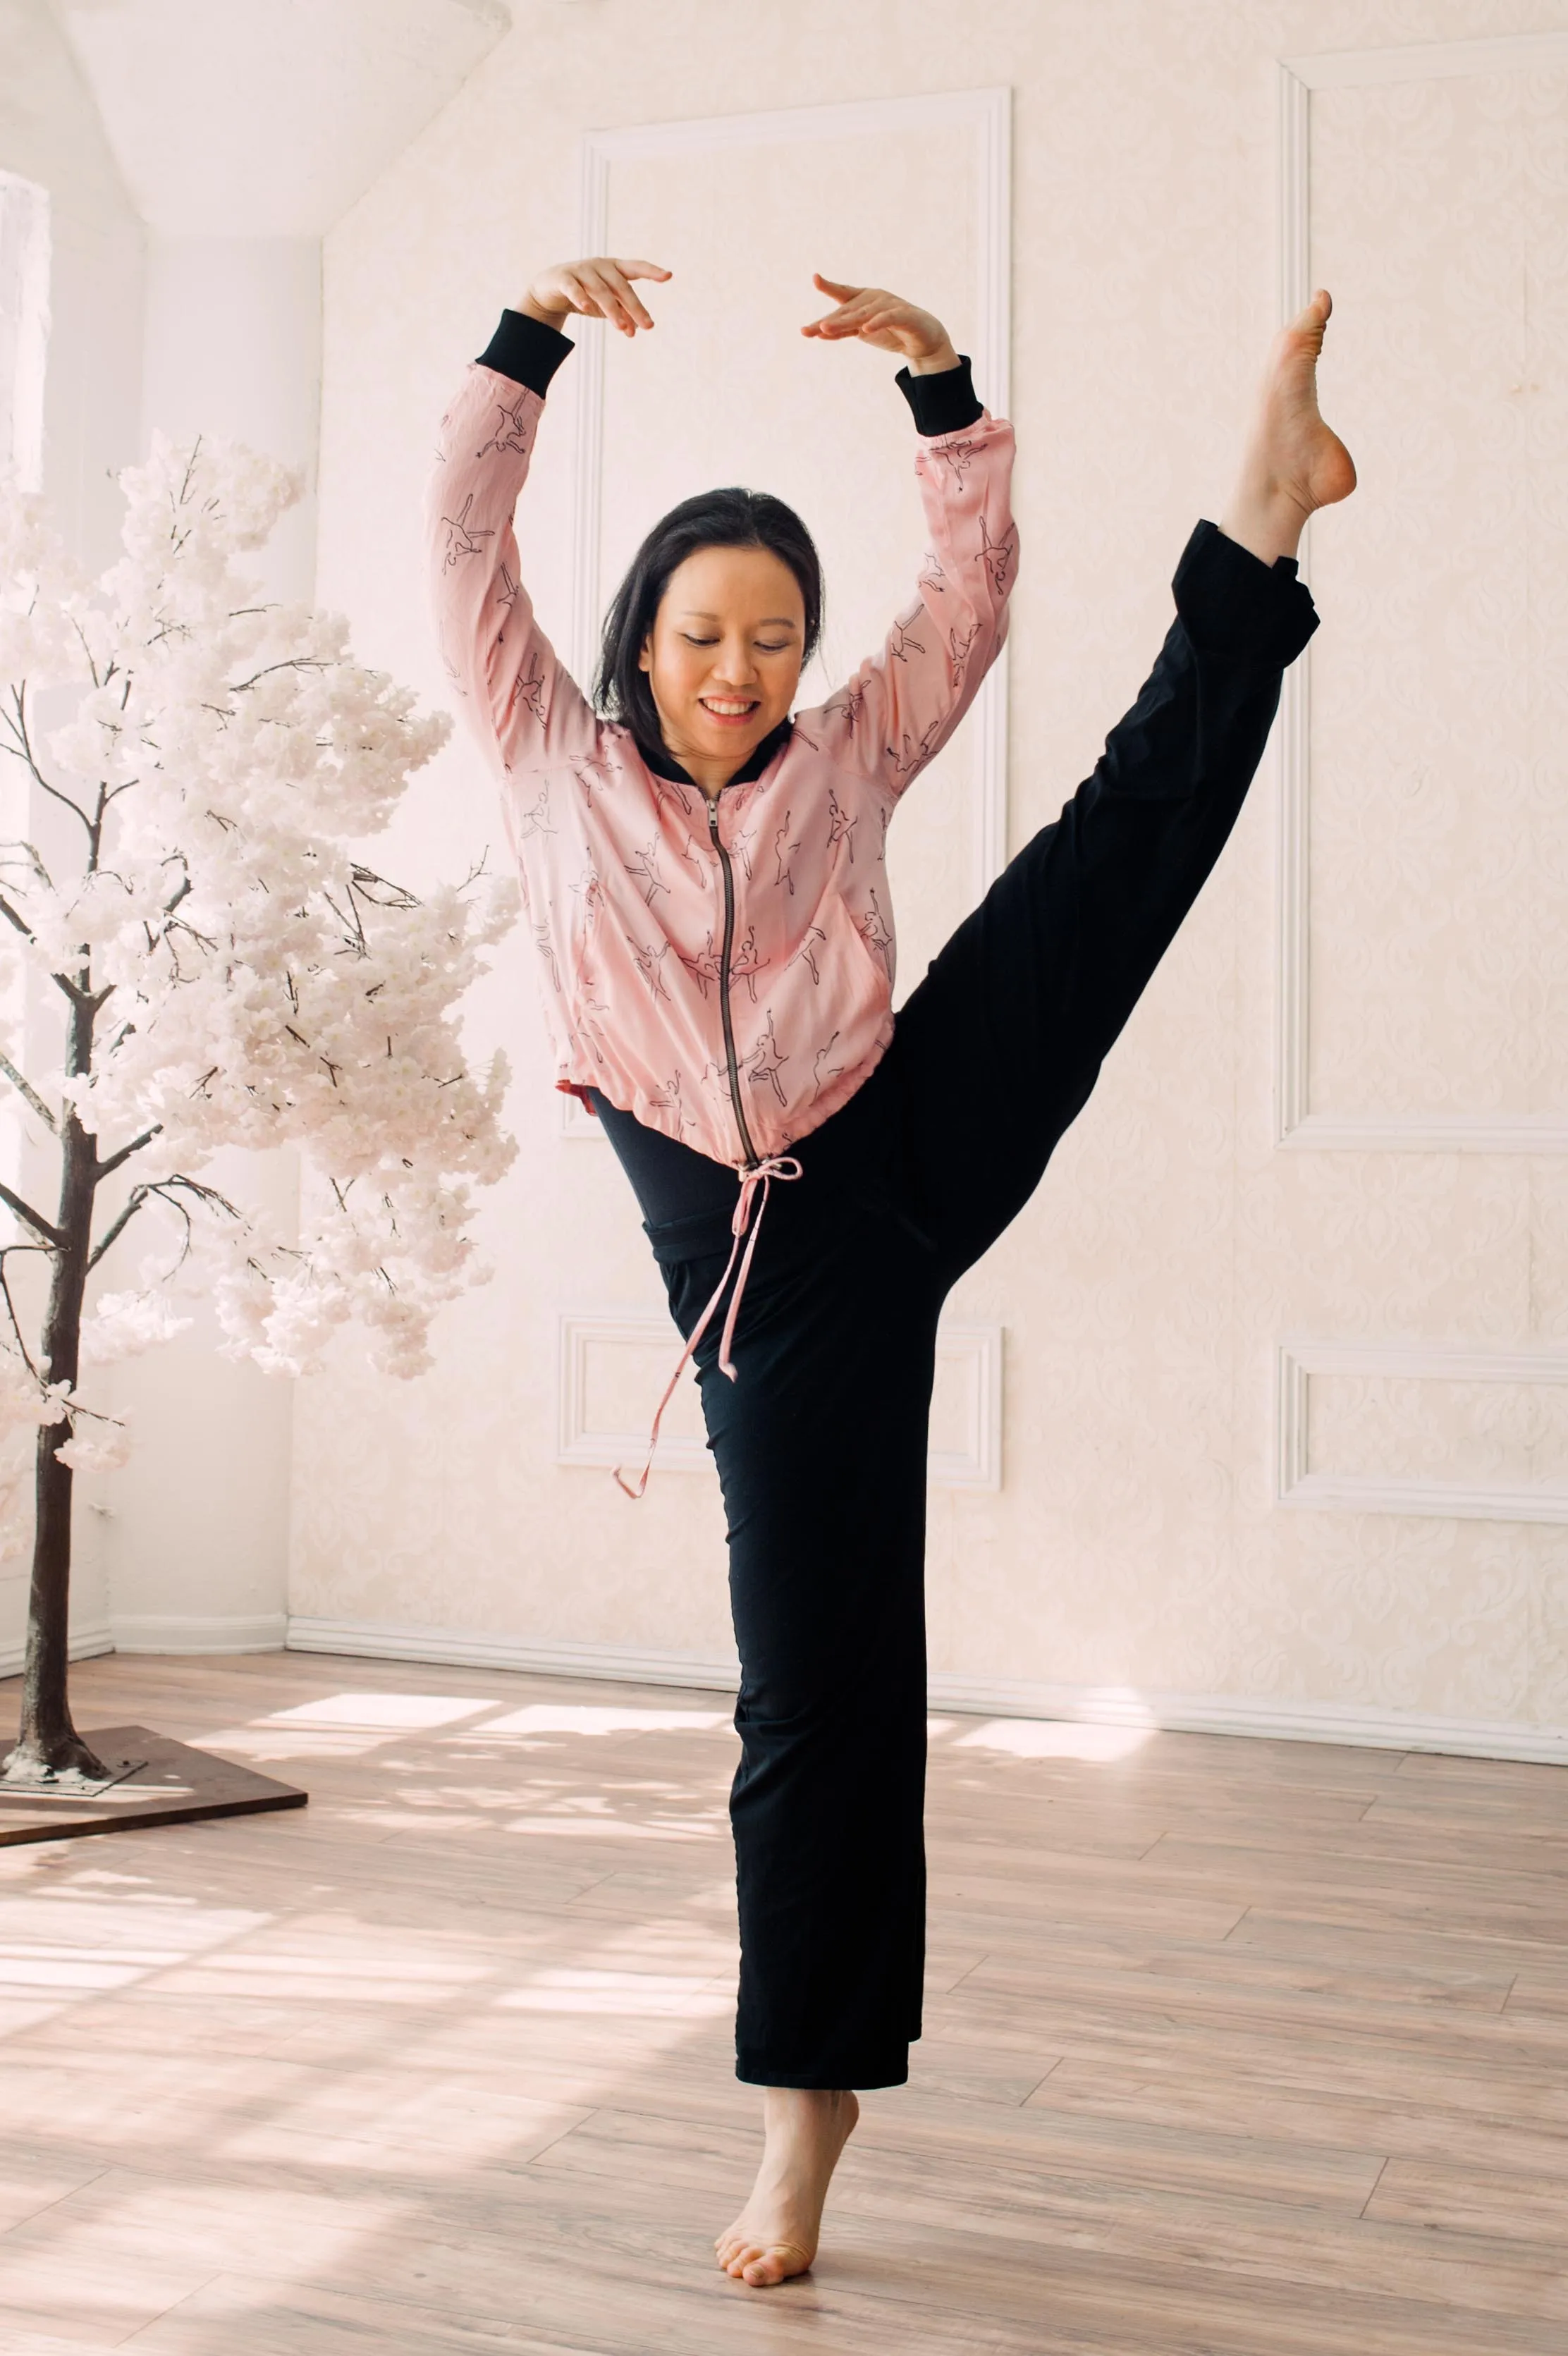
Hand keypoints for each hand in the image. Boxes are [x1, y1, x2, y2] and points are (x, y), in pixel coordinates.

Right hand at [517, 258, 671, 338]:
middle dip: (635, 307)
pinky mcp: (563, 278)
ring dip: (613, 310)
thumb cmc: (586, 295)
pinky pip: (574, 288)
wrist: (550, 291)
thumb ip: (623, 313)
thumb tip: (638, 328)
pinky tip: (586, 308)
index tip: (668, 276)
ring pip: (600, 290)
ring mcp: (581, 270)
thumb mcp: (607, 305)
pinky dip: (580, 297)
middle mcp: (600, 266)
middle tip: (648, 327)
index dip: (652, 271)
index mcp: (614, 268)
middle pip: (621, 286)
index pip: (636, 268)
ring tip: (622, 328)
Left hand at [800, 273, 958, 374]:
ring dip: (844, 323)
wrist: (922, 340)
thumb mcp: (862, 331)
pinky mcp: (904, 316)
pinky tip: (866, 329)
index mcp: (863, 299)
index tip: (815, 278)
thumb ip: (842, 330)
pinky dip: (877, 323)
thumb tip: (819, 330)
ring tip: (826, 328)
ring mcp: (889, 306)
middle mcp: (874, 299)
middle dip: (829, 322)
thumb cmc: (889, 332)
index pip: (842, 295)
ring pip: (863, 316)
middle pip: (847, 312)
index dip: (829, 286)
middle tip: (810, 329)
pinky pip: (888, 318)